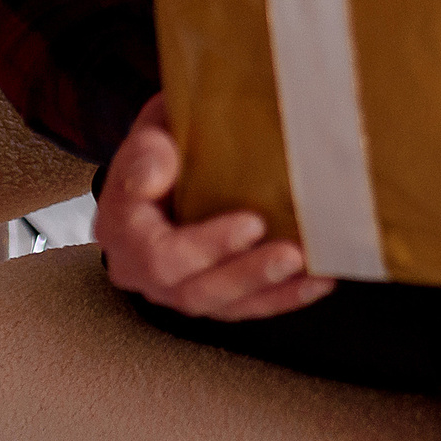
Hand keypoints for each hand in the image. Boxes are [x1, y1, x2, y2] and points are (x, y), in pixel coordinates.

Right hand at [96, 94, 334, 320]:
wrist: (161, 162)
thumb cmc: (158, 146)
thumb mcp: (147, 134)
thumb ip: (145, 153)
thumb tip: (152, 175)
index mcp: (122, 232)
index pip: (160, 256)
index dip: (207, 247)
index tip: (253, 223)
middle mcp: (143, 272)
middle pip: (194, 292)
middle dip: (248, 275)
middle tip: (293, 255)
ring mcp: (177, 288)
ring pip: (224, 306)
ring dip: (272, 292)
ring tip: (315, 273)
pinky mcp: (210, 294)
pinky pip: (245, 306)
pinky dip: (284, 297)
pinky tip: (318, 282)